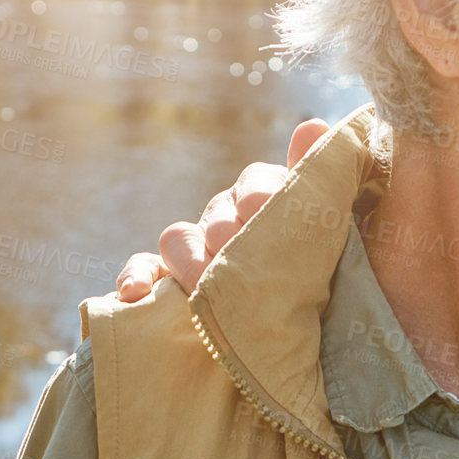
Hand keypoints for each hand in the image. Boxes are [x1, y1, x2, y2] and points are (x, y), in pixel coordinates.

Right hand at [115, 119, 330, 300]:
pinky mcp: (168, 278)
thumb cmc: (314, 271)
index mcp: (266, 201)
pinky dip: (135, 277)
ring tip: (208, 284)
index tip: (263, 208)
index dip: (259, 193)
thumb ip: (317, 178)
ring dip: (192, 260)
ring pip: (179, 239)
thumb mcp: (323, 226)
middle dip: (229, 234)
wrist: (297, 333)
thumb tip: (313, 125)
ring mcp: (196, 248)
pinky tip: (135, 293)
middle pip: (217, 212)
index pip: (256, 182)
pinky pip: (144, 268)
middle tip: (242, 255)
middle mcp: (227, 218)